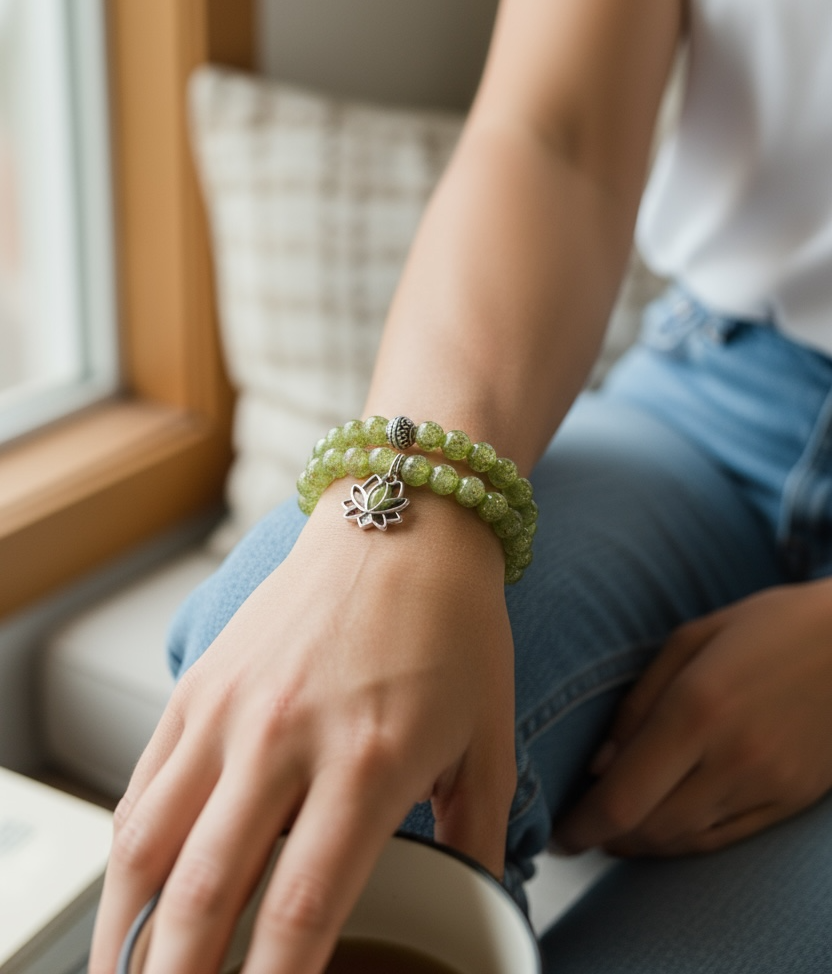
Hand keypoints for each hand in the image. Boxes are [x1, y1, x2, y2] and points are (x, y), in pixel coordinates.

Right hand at [89, 495, 514, 973]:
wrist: (401, 514)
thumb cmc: (454, 624)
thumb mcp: (490, 735)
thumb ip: (479, 837)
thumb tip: (473, 909)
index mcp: (368, 760)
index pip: (297, 910)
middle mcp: (284, 736)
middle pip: (203, 892)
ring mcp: (230, 707)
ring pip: (148, 844)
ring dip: (127, 934)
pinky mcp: (200, 682)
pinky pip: (144, 785)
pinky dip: (129, 858)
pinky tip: (133, 902)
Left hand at [552, 580, 831, 856]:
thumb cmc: (771, 626)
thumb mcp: (693, 638)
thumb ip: (640, 702)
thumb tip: (600, 764)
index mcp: (698, 707)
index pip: (624, 796)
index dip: (582, 826)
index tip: (557, 833)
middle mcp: (732, 756)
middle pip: (649, 828)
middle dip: (603, 837)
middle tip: (577, 829)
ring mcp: (767, 785)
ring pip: (685, 840)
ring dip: (640, 843)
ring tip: (612, 829)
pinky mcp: (791, 800)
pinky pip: (725, 839)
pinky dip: (684, 842)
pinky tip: (662, 829)